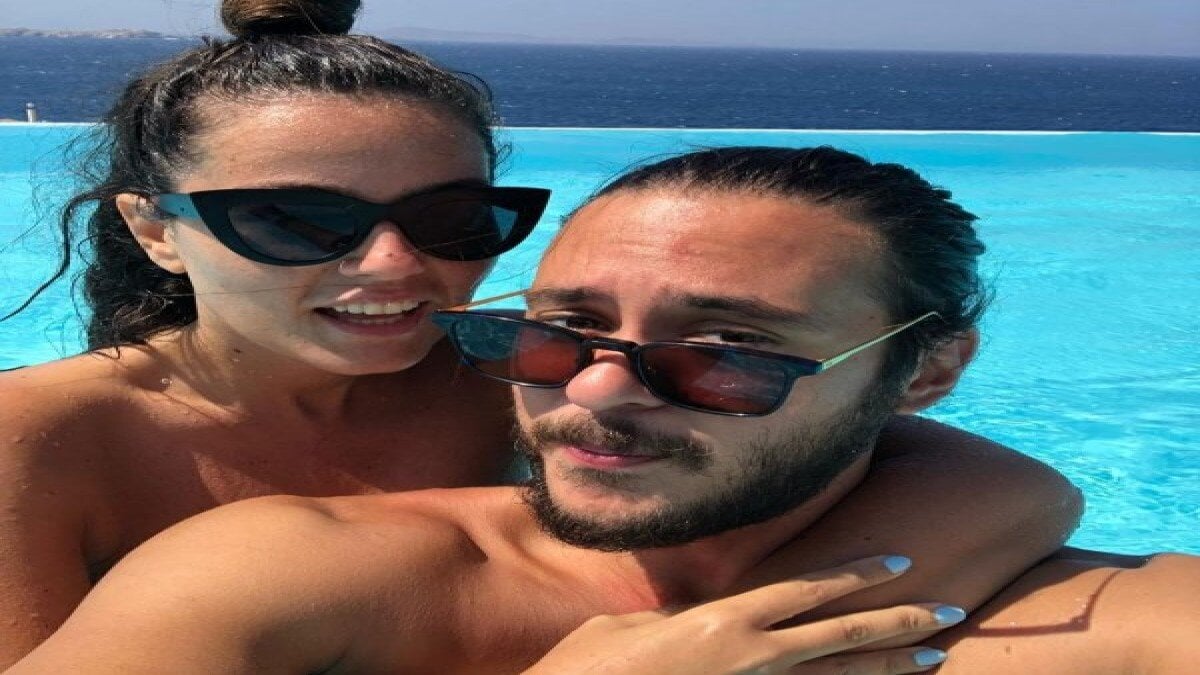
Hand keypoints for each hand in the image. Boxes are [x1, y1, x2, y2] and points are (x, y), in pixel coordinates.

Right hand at [523, 555, 961, 674]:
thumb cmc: (591, 668)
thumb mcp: (634, 627)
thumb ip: (677, 621)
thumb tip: (695, 622)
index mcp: (723, 620)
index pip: (807, 589)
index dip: (857, 574)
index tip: (901, 562)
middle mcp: (749, 656)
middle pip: (841, 635)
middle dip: (899, 623)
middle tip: (953, 612)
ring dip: (889, 666)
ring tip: (938, 655)